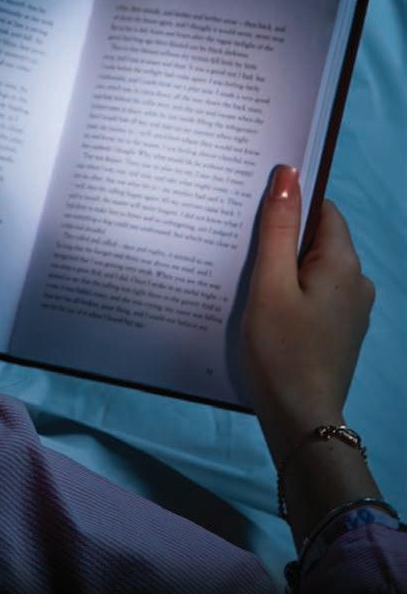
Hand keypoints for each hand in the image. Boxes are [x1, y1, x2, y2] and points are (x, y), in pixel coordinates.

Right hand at [242, 166, 375, 460]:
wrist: (300, 419)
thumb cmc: (280, 350)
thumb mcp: (269, 285)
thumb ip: (278, 229)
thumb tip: (289, 174)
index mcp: (343, 264)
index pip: (323, 210)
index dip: (290, 202)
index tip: (251, 207)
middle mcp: (357, 282)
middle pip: (318, 240)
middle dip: (281, 236)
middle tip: (237, 243)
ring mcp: (352, 310)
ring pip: (314, 269)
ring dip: (283, 267)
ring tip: (244, 277)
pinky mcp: (340, 332)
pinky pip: (315, 295)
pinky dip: (290, 292)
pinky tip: (262, 306)